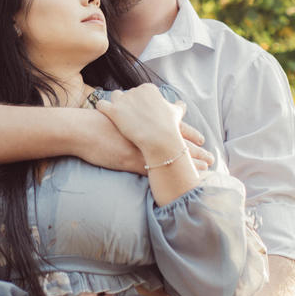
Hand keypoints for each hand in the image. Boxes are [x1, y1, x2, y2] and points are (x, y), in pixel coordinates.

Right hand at [78, 107, 211, 173]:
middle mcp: (148, 134)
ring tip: (206, 170)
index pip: (172, 126)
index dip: (188, 133)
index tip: (203, 138)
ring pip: (171, 158)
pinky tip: (182, 182)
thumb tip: (137, 117)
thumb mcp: (118, 113)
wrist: (83, 129)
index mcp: (146, 122)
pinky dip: (171, 176)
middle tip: (211, 157)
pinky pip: (157, 171)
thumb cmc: (96, 121)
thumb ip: (132, 116)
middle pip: (177, 142)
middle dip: (196, 151)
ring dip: (189, 164)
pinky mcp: (133, 162)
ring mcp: (142, 149)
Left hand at [94, 85, 187, 165]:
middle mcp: (135, 90)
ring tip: (118, 116)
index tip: (141, 114)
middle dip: (128, 105)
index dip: (140, 103)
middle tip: (131, 119)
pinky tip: (106, 116)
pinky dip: (102, 109)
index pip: (140, 92)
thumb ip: (178, 105)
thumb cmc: (169, 127)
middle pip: (127, 94)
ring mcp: (124, 100)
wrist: (160, 140)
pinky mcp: (114, 111)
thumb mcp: (176, 113)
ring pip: (114, 96)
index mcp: (148, 88)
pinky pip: (101, 105)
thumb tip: (181, 103)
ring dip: (116, 104)